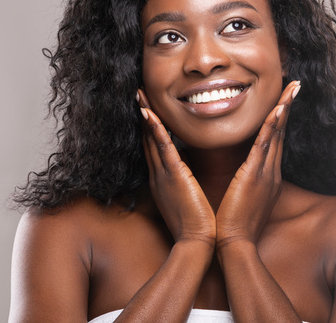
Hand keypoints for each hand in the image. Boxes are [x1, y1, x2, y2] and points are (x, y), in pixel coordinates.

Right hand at [138, 89, 216, 246]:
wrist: (196, 243)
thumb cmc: (195, 225)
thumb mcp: (185, 199)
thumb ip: (183, 184)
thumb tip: (187, 174)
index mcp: (163, 180)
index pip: (155, 147)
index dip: (150, 127)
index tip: (148, 107)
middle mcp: (159, 175)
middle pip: (149, 138)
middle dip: (144, 115)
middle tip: (139, 93)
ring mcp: (164, 175)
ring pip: (152, 139)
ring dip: (147, 115)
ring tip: (140, 95)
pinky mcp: (173, 177)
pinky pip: (163, 148)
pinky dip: (156, 130)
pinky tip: (150, 115)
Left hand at [215, 80, 300, 249]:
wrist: (234, 245)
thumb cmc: (235, 224)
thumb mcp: (244, 198)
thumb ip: (245, 183)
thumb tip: (242, 174)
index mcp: (267, 176)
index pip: (275, 140)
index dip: (280, 118)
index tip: (284, 99)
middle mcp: (271, 171)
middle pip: (281, 132)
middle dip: (287, 106)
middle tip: (295, 84)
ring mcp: (266, 173)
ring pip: (277, 134)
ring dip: (283, 108)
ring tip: (291, 88)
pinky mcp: (255, 176)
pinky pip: (265, 146)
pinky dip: (272, 127)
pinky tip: (277, 110)